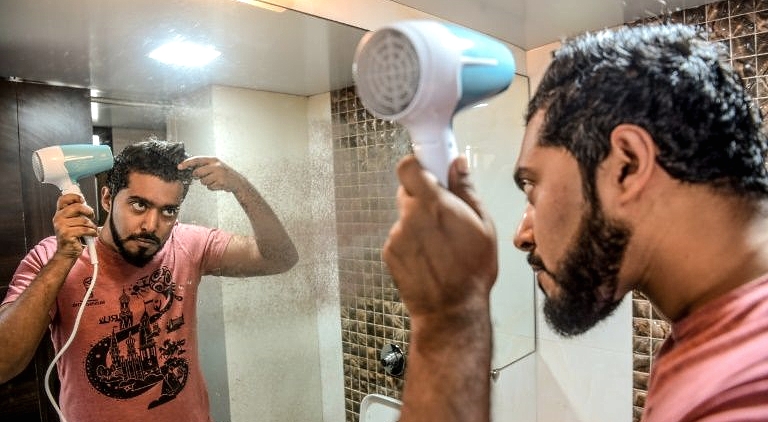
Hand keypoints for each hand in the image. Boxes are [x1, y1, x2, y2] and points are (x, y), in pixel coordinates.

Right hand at [52, 194, 96, 258]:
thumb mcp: (73, 221)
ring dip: (92, 225)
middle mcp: (58, 218)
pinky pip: (85, 230)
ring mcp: (61, 226)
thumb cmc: (74, 235)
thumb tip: (83, 201)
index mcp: (59, 213)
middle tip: (91, 216)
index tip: (83, 201)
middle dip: (89, 211)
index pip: (64, 198)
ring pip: (84, 220)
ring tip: (92, 229)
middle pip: (77, 207)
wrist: (67, 252)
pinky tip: (92, 234)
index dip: (75, 197)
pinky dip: (92, 232)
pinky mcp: (66, 234)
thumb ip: (76, 211)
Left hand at [178, 156, 246, 192]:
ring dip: (207, 183)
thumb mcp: (215, 166)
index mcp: (213, 160)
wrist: (237, 181)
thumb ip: (203, 166)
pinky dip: (212, 187)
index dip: (187, 163)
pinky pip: (209, 187)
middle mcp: (216, 165)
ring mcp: (219, 173)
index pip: (196, 160)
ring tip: (215, 181)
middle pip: (197, 172)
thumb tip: (190, 169)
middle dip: (199, 176)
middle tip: (206, 176)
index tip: (179, 167)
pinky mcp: (221, 182)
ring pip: (203, 181)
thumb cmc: (224, 174)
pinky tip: (218, 184)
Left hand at [382, 155, 497, 318]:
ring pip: (404, 217)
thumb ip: (466, 190)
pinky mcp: (389, 253)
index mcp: (433, 205)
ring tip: (439, 245)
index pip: (408, 167)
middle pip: (407, 191)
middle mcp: (410, 217)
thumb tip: (458, 164)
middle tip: (441, 213)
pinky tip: (429, 258)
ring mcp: (396, 236)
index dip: (417, 166)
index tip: (429, 171)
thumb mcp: (483, 226)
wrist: (451, 310)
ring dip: (417, 223)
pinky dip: (411, 242)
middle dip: (422, 197)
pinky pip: (399, 237)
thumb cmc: (472, 271)